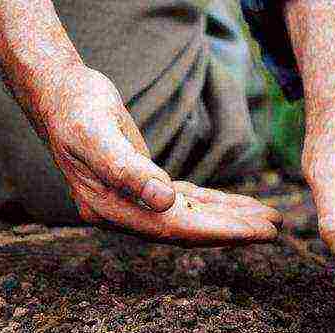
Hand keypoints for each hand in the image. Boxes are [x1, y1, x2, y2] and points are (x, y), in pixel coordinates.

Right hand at [36, 65, 281, 246]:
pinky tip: (237, 205)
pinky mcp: (146, 187)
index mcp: (112, 209)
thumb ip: (128, 171)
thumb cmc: (76, 112)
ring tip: (267, 218)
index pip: (175, 227)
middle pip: (188, 229)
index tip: (255, 233)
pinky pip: (186, 201)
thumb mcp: (97, 136)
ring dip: (229, 217)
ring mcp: (135, 202)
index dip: (218, 231)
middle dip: (232, 229)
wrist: (61, 97)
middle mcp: (125, 213)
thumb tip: (165, 200)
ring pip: (192, 216)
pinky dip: (213, 203)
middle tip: (273, 229)